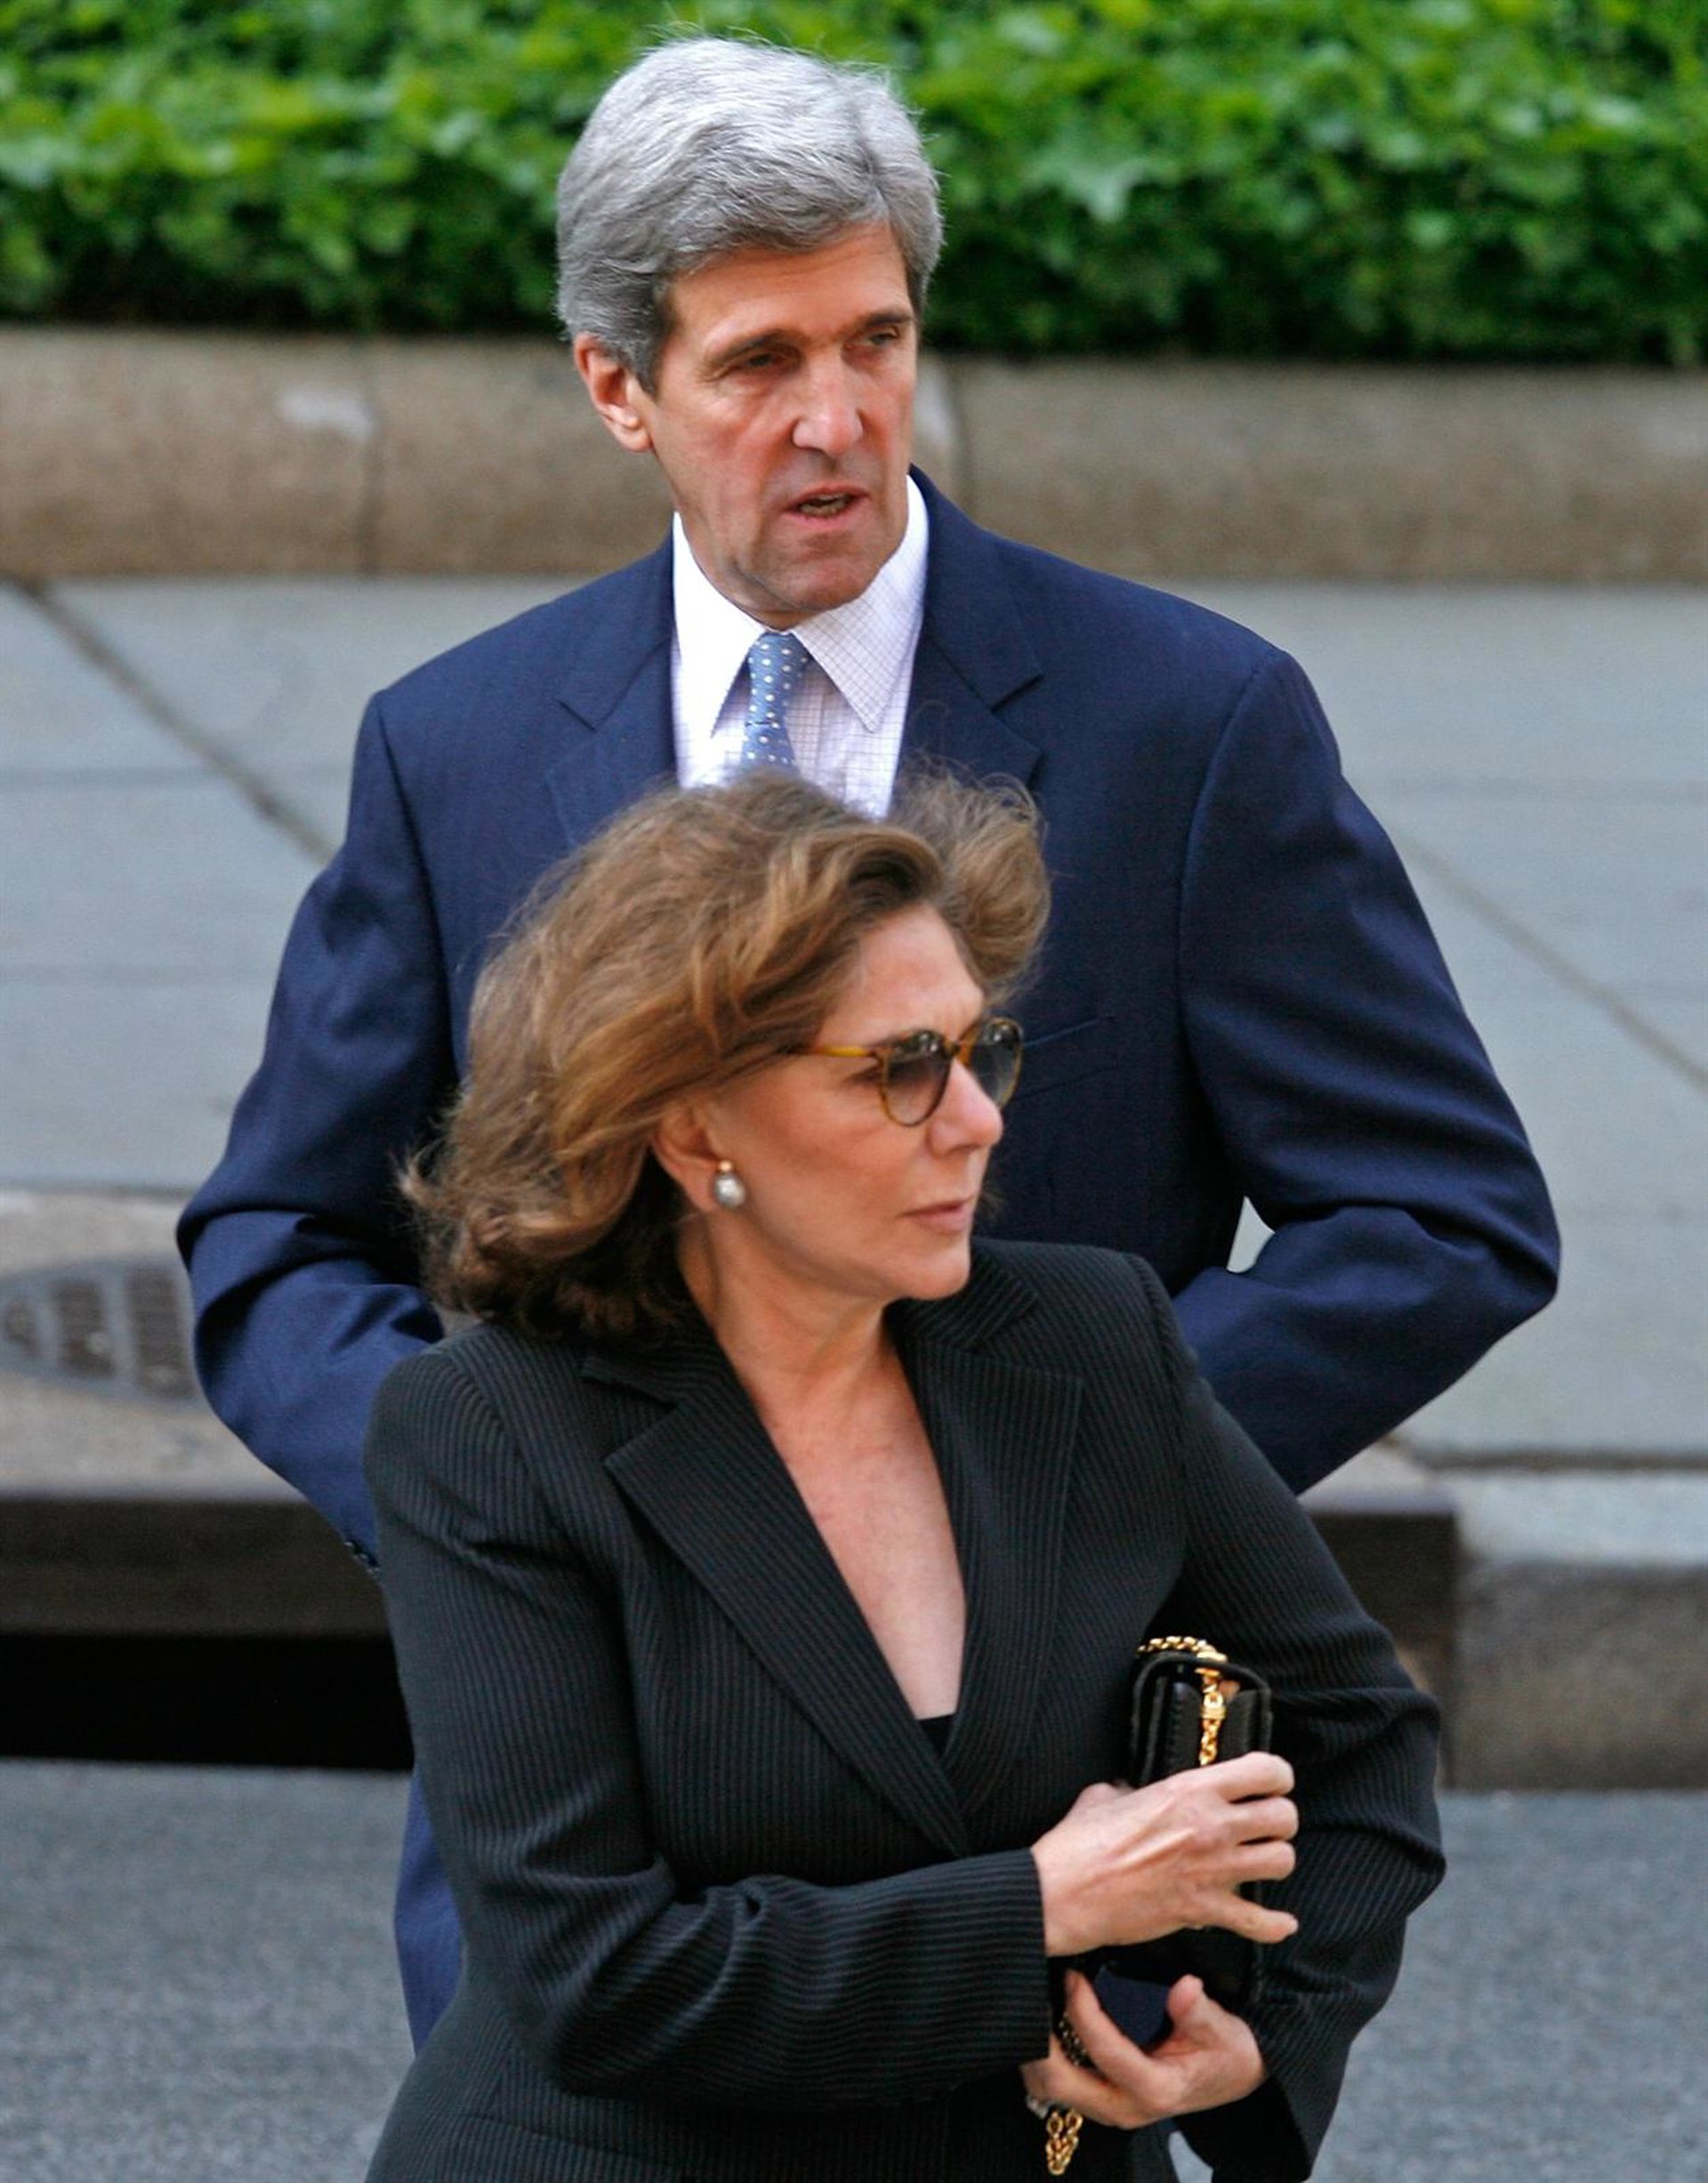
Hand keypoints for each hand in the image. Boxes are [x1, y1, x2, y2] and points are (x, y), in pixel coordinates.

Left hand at [1020, 1970, 1265, 2129]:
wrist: (1234, 2076)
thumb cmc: (1227, 2052)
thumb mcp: (1223, 2029)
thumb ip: (1200, 2011)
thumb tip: (1185, 1988)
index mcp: (1156, 2089)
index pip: (1105, 2052)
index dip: (1083, 2012)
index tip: (1073, 1977)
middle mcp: (1127, 2107)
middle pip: (1062, 2085)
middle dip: (1040, 2045)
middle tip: (1034, 1998)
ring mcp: (1112, 2108)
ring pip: (1053, 2091)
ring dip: (1037, 2054)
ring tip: (1035, 2009)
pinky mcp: (1103, 2099)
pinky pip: (1060, 2086)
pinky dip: (1045, 2059)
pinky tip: (1045, 2026)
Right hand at [1030, 1753, 1298, 1958]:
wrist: (1063, 1893)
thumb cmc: (1079, 1843)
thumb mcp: (1105, 1795)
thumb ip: (1131, 1789)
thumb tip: (1132, 1791)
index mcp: (1189, 1790)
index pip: (1265, 1770)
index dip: (1276, 1776)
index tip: (1270, 1783)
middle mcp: (1210, 1826)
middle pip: (1284, 1817)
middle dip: (1279, 1820)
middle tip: (1263, 1824)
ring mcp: (1211, 1871)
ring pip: (1281, 1862)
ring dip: (1274, 1861)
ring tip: (1259, 1861)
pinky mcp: (1203, 1911)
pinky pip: (1259, 1922)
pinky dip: (1274, 1924)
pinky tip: (1279, 1921)